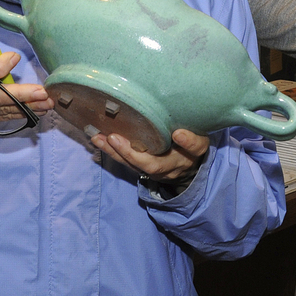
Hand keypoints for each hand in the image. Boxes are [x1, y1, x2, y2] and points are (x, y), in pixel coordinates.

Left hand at [93, 128, 210, 185]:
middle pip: (154, 164)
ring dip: (114, 152)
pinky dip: (111, 151)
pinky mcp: (143, 169)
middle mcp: (174, 165)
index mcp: (192, 152)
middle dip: (132, 153)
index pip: (194, 148)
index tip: (179, 134)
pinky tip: (97, 139)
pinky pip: (126, 162)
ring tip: (98, 137)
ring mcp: (157, 170)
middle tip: (114, 138)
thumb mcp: (198, 134)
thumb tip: (178, 125)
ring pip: (135, 165)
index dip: (188, 142)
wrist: (186, 165)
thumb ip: (190, 129)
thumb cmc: (190, 143)